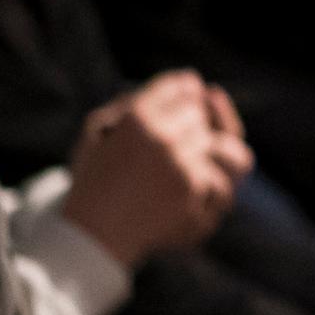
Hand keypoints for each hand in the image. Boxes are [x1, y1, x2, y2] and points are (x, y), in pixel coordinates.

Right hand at [62, 72, 250, 266]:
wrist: (91, 233)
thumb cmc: (95, 179)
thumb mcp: (99, 130)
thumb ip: (137, 100)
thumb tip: (187, 81)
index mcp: (137, 117)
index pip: (182, 85)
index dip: (188, 89)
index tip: (189, 96)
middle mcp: (162, 136)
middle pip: (201, 114)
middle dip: (195, 122)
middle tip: (180, 137)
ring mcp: (181, 165)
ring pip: (223, 144)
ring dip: (215, 153)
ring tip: (199, 160)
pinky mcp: (193, 193)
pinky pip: (221, 181)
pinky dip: (210, 188)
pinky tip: (194, 191)